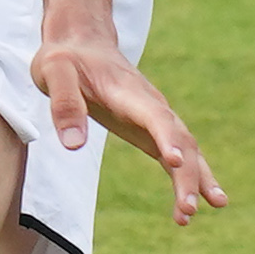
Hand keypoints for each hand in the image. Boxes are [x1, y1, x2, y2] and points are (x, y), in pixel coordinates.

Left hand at [31, 36, 227, 224]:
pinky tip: (187, 209)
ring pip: (185, 149)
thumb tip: (72, 145)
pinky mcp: (150, 131)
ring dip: (196, 181)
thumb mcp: (53, 72)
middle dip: (188, 174)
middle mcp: (150, 106)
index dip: (167, 138)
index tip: (174, 162)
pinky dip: (184, 181)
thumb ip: (64, 104)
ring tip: (201, 211)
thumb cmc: (65, 58)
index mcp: (128, 92)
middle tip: (189, 209)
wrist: (81, 42)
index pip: (155, 116)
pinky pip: (175, 157)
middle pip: (179, 139)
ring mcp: (154, 119)